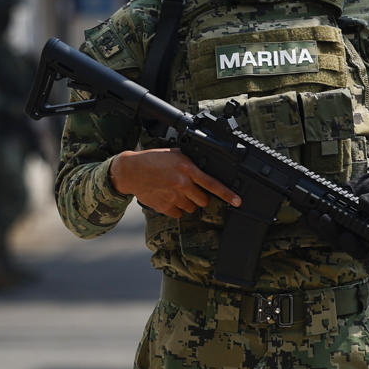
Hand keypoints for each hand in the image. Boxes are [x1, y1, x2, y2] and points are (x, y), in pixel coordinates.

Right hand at [110, 149, 242, 217]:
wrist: (131, 171)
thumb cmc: (153, 160)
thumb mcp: (174, 154)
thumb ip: (190, 162)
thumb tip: (205, 168)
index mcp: (187, 169)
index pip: (212, 183)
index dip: (227, 194)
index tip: (238, 201)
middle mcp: (182, 184)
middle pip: (204, 200)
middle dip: (201, 197)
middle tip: (191, 190)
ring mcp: (173, 197)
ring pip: (192, 208)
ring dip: (188, 203)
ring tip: (176, 192)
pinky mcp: (164, 207)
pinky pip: (179, 214)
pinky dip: (176, 209)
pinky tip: (169, 198)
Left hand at [316, 169, 368, 260]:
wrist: (364, 189)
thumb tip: (364, 203)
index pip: (360, 251)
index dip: (352, 246)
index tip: (346, 235)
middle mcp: (352, 240)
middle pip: (338, 243)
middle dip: (330, 231)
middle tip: (325, 217)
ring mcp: (338, 233)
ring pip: (325, 235)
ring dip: (317, 225)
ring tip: (314, 212)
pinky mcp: (327, 226)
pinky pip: (316, 227)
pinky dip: (310, 220)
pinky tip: (306, 211)